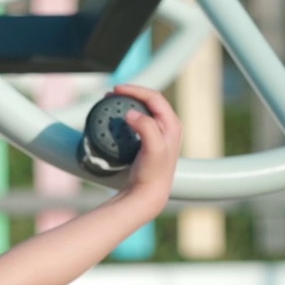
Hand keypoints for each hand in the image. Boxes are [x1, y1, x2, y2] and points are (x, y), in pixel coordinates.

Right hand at [111, 84, 181, 208]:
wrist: (148, 194)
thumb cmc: (153, 173)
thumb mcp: (153, 148)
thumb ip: (146, 127)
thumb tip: (131, 114)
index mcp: (172, 124)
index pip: (154, 98)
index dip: (135, 90)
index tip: (116, 89)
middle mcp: (168, 127)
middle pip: (149, 101)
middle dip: (130, 94)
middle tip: (111, 94)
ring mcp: (158, 135)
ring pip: (143, 111)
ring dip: (127, 104)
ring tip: (111, 103)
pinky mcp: (148, 143)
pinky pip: (137, 122)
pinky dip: (125, 118)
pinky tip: (115, 121)